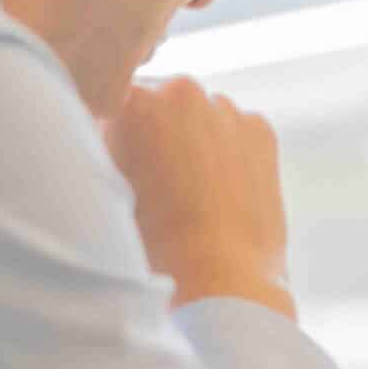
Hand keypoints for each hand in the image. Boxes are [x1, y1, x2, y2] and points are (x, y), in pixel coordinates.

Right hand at [104, 77, 294, 316]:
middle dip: (157, 132)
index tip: (121, 168)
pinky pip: (236, 130)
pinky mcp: (261, 129)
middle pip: (160, 104)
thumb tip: (111, 137)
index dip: (115, 137)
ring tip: (192, 192)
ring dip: (195, 139)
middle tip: (158, 182)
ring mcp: (226, 107)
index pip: (114, 105)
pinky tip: (223, 191)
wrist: (220, 277)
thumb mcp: (107, 190)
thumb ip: (106, 149)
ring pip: (201, 116)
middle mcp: (181, 91)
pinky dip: (230, 150)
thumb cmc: (151, 243)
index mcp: (133, 103)